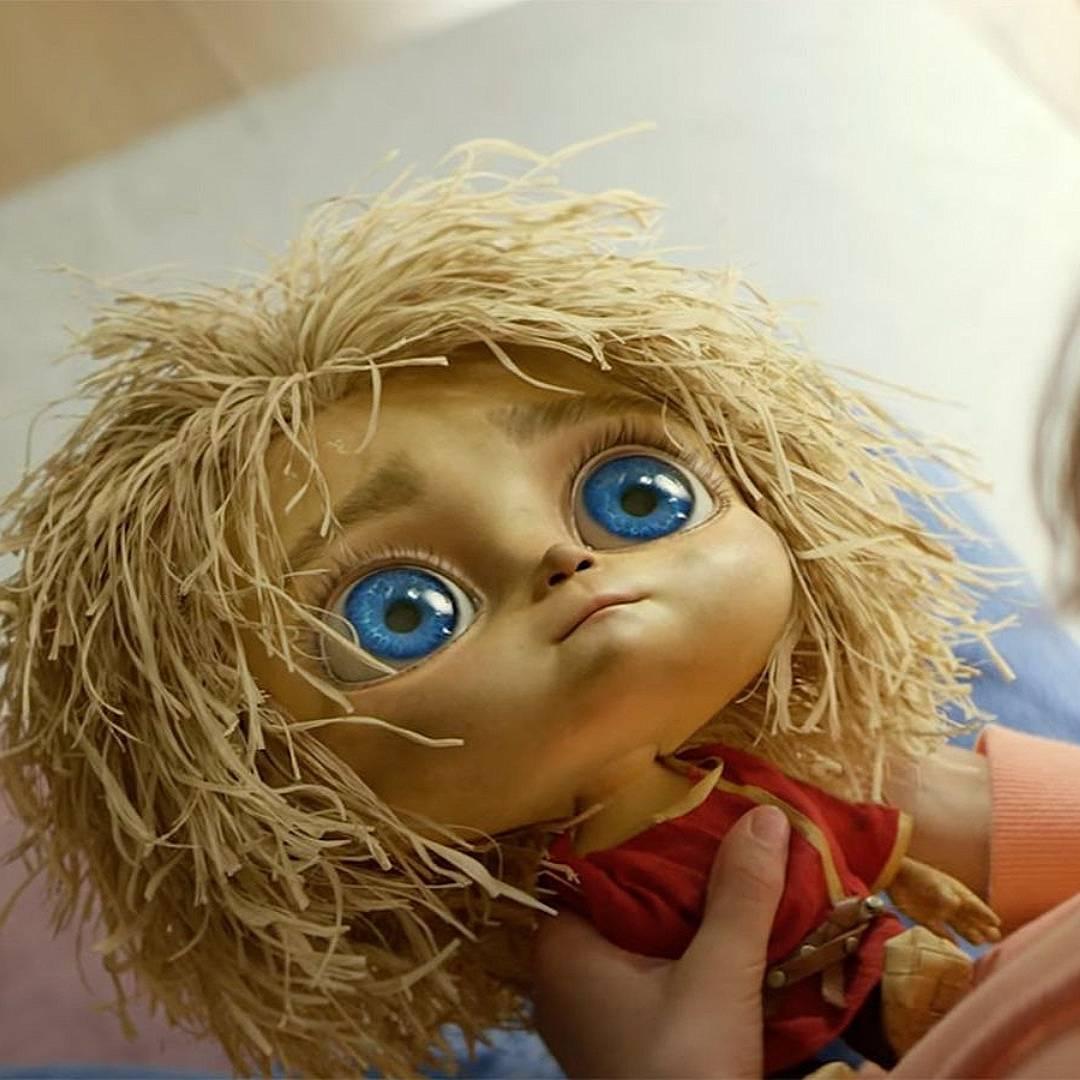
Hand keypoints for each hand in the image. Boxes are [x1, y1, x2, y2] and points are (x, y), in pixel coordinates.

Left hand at [531, 804, 790, 1078]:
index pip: (592, 863)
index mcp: (560, 949)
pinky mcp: (620, 1038)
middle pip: (622, 899)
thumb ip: (739, 895)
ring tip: (739, 868)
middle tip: (727, 829)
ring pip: (640, 937)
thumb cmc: (683, 1070)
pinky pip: (650, 972)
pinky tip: (731, 931)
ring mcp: (591, 1011)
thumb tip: (766, 814)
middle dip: (676, 871)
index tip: (691, 800)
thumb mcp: (718, 976)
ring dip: (689, 913)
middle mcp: (563, 976)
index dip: (642, 831)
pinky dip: (687, 951)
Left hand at [889, 857, 1001, 944]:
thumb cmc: (918, 876)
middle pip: (969, 917)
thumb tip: (958, 906)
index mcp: (955, 891)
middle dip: (982, 926)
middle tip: (995, 938)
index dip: (985, 913)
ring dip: (969, 933)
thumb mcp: (935, 883)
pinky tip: (957, 945)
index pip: (974, 904)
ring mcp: (938, 911)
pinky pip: (940, 930)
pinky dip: (948, 937)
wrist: (894, 875)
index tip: (997, 922)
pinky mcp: (925, 918)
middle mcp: (949, 902)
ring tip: (981, 942)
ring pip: (958, 925)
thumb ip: (946, 896)